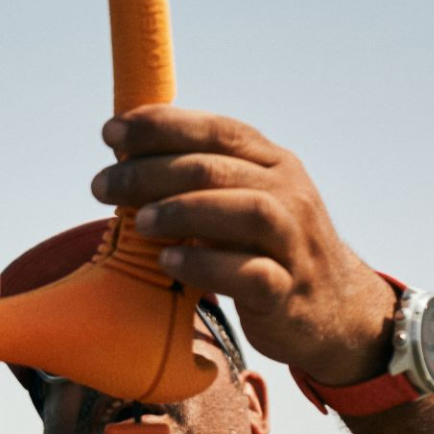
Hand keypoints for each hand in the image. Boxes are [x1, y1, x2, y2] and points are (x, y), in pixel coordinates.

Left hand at [91, 105, 397, 384]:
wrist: (332, 307)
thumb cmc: (265, 247)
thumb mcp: (239, 201)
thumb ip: (196, 176)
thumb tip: (123, 150)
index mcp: (272, 163)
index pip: (216, 131)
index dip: (162, 126)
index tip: (110, 131)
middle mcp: (288, 193)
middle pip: (217, 169)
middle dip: (150, 171)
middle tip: (101, 185)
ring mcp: (293, 242)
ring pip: (243, 211)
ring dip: (182, 211)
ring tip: (136, 221)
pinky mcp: (288, 290)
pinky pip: (251, 273)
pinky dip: (206, 264)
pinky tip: (168, 262)